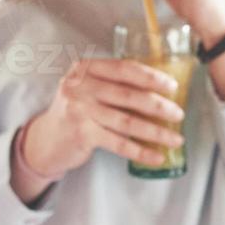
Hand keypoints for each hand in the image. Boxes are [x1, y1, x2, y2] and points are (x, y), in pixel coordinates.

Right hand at [22, 58, 185, 177]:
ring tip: (176, 139)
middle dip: (158, 106)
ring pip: (127, 121)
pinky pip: (119, 143)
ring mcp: (79, 110)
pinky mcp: (81, 134)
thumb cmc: (75, 112)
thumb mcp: (87, 89)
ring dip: (156, 132)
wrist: (45, 140)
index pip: (124, 68)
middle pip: (128, 95)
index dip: (151, 77)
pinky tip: (157, 156)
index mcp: (85, 68)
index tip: (172, 86)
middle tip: (179, 114)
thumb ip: (113, 84)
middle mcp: (80, 86)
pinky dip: (140, 151)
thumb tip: (159, 90)